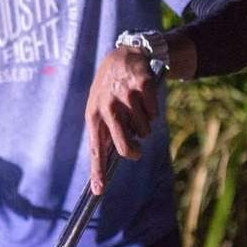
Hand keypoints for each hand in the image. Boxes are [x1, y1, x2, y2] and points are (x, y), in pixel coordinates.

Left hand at [84, 46, 157, 193]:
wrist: (124, 55)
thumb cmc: (110, 89)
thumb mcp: (99, 107)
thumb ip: (104, 132)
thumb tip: (109, 162)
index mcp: (93, 115)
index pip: (96, 149)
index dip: (97, 172)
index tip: (98, 191)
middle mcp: (107, 107)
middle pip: (125, 147)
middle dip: (133, 151)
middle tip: (136, 150)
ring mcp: (125, 97)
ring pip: (144, 131)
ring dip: (144, 124)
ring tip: (136, 108)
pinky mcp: (142, 87)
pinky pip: (154, 114)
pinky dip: (152, 110)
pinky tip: (144, 98)